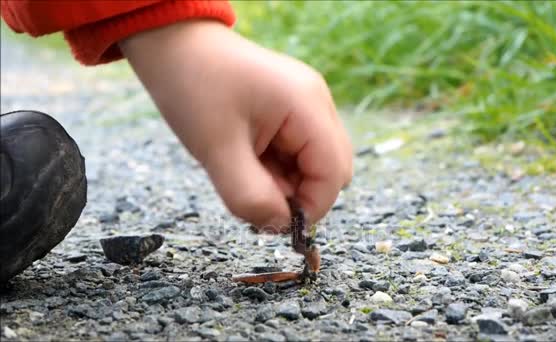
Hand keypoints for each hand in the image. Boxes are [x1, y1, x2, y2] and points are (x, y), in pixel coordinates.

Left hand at [119, 20, 352, 232]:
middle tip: (255, 198)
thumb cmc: (193, 87)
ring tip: (242, 174)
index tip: (275, 224)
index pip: (334, 173)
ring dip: (284, 183)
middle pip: (331, 170)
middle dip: (298, 195)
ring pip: (313, 165)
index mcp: (307, 106)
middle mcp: (316, 103)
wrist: (174, 46)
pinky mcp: (291, 111)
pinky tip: (246, 163)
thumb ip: (250, 196)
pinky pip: (296, 153)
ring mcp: (306, 105)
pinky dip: (276, 169)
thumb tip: (280, 226)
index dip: (311, 207)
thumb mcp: (217, 149)